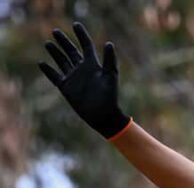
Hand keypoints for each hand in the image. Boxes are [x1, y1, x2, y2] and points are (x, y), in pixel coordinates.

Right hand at [39, 22, 129, 138]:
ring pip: (62, 61)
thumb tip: (109, 43)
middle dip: (64, 41)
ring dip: (55, 53)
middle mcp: (82, 69)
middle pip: (71, 51)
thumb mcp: (110, 76)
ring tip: (48, 43)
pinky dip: (48, 70)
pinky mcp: (66, 88)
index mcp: (93, 65)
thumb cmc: (109, 97)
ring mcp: (74, 78)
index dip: (81, 35)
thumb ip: (110, 60)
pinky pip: (55, 76)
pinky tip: (41, 63)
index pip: (86, 46)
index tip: (76, 24)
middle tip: (55, 31)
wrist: (103, 115)